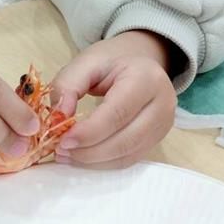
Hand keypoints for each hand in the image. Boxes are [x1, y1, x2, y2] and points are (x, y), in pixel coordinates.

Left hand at [49, 31, 177, 168]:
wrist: (140, 60)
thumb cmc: (112, 61)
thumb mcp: (86, 61)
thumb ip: (67, 84)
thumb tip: (59, 116)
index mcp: (146, 78)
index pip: (118, 113)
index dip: (89, 132)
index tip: (62, 140)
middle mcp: (162, 104)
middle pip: (126, 140)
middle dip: (89, 151)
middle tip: (60, 150)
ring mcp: (164, 125)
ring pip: (127, 154)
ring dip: (94, 161)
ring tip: (66, 155)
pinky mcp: (157, 140)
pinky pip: (129, 159)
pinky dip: (103, 163)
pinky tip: (82, 157)